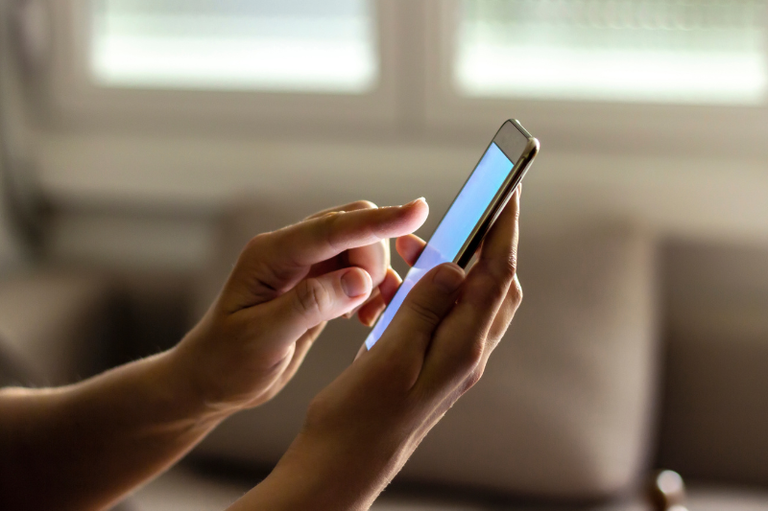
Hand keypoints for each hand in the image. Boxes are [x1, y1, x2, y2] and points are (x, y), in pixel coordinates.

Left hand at [172, 199, 428, 413]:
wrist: (211, 380)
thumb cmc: (227, 362)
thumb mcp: (264, 339)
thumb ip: (311, 305)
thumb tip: (360, 280)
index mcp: (271, 255)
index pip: (332, 229)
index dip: (378, 221)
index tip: (419, 211)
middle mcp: (289, 252)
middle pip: (352, 229)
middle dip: (377, 257)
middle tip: (377, 302)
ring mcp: (303, 266)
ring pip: (359, 250)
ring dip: (377, 277)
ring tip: (369, 316)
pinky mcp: (315, 284)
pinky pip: (356, 272)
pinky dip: (371, 290)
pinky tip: (363, 318)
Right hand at [250, 187, 522, 509]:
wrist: (344, 466)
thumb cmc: (359, 420)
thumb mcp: (389, 358)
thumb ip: (423, 310)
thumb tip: (454, 266)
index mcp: (461, 351)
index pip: (496, 276)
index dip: (504, 229)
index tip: (508, 189)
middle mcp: (467, 356)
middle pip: (494, 286)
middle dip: (483, 243)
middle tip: (459, 214)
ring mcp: (453, 364)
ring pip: (470, 300)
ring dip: (449, 267)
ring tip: (411, 251)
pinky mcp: (435, 367)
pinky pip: (447, 317)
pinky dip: (431, 291)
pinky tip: (399, 288)